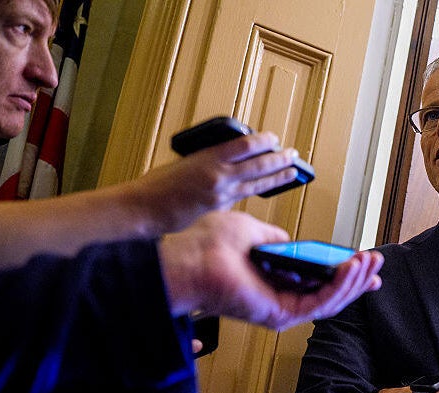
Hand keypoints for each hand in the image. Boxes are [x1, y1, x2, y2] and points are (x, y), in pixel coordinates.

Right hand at [129, 132, 302, 236]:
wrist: (145, 207)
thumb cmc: (158, 184)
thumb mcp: (184, 163)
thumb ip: (208, 162)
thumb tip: (229, 163)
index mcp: (207, 157)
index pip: (243, 145)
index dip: (263, 142)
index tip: (274, 139)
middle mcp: (217, 174)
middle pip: (257, 165)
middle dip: (279, 160)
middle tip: (293, 154)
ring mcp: (220, 193)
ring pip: (257, 183)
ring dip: (277, 176)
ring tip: (292, 171)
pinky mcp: (219, 208)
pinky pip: (243, 196)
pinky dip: (257, 190)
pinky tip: (268, 187)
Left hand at [159, 211, 382, 329]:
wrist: (189, 258)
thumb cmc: (208, 245)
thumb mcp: (252, 232)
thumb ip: (276, 239)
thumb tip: (289, 240)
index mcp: (274, 281)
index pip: (317, 281)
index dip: (344, 274)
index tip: (364, 263)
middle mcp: (279, 299)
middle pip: (329, 294)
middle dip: (357, 279)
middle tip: (377, 263)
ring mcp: (281, 310)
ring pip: (330, 301)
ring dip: (354, 281)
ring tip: (371, 262)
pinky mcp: (280, 314)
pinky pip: (319, 303)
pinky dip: (340, 286)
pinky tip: (353, 268)